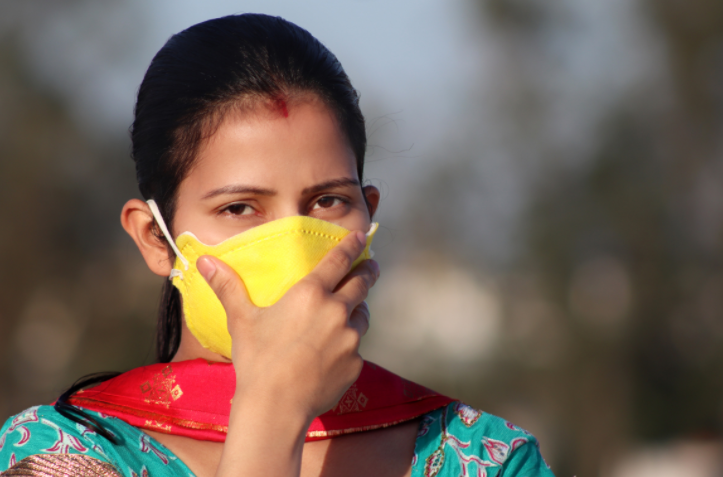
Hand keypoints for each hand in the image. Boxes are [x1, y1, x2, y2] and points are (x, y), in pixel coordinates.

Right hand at [197, 230, 379, 421]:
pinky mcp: (356, 363)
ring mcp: (350, 338)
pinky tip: (332, 354)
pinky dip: (348, 346)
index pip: (339, 261)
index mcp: (311, 294)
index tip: (361, 236)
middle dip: (368, 272)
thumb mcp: (242, 319)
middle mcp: (336, 311)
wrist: (275, 407)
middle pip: (361, 283)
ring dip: (357, 311)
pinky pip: (357, 348)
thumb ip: (228, 286)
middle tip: (371, 266)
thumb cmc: (257, 361)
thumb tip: (205, 261)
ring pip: (362, 316)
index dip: (352, 245)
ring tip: (347, 314)